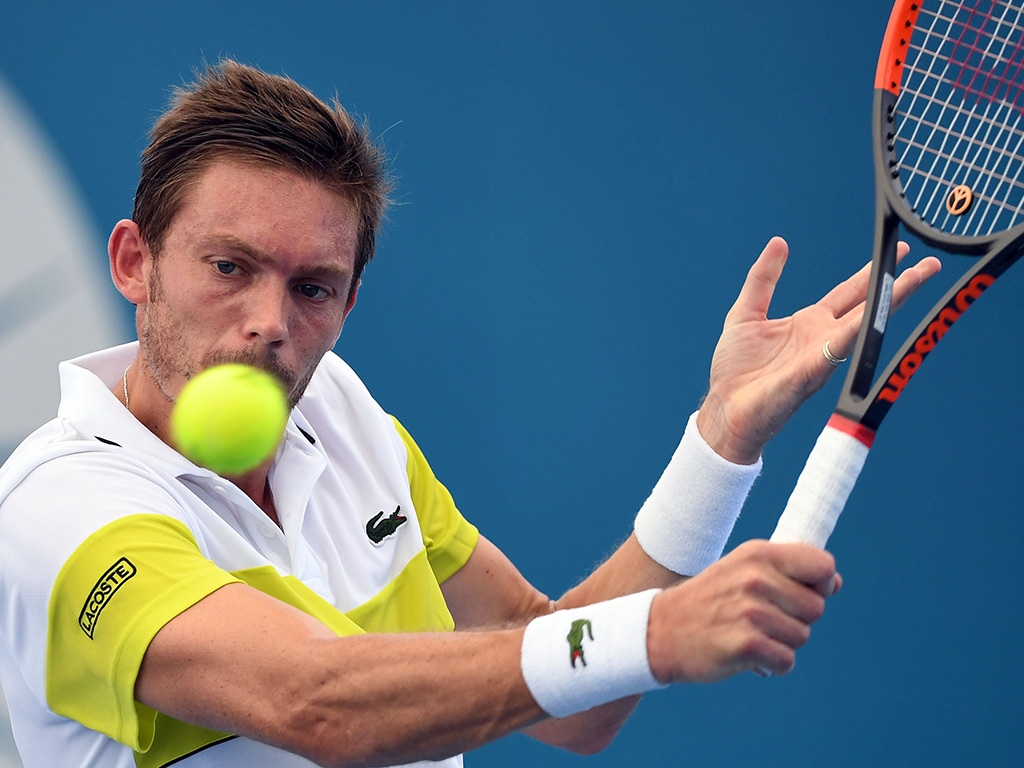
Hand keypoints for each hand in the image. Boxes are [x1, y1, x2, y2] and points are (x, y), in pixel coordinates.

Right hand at [645, 540, 838, 682]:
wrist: (661, 630)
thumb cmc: (709, 600)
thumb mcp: (742, 569)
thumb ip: (788, 572)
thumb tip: (835, 582)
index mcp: (758, 554)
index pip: (822, 565)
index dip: (821, 583)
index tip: (804, 592)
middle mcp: (756, 579)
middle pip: (816, 607)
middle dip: (797, 619)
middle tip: (763, 619)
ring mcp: (751, 612)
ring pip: (802, 636)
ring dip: (782, 642)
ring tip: (750, 634)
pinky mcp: (746, 644)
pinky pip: (786, 660)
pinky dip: (772, 664)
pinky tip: (748, 654)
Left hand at [697, 237, 941, 462]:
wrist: (725, 408)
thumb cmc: (736, 369)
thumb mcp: (746, 312)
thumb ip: (763, 279)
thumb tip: (778, 242)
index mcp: (810, 323)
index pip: (850, 293)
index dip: (872, 273)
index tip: (896, 250)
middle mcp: (823, 339)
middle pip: (868, 307)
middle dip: (899, 286)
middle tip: (930, 265)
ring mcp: (821, 357)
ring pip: (862, 326)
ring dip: (889, 304)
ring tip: (914, 281)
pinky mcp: (809, 374)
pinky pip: (836, 351)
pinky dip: (854, 334)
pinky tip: (871, 319)